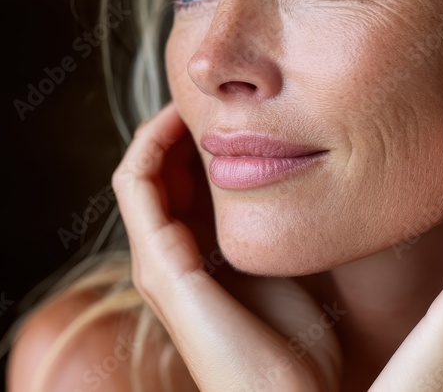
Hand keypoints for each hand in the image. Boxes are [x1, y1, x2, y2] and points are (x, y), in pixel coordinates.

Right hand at [112, 102, 343, 391]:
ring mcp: (157, 262)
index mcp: (193, 260)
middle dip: (178, 128)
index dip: (192, 140)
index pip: (176, 185)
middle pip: (157, 173)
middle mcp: (165, 259)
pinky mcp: (160, 264)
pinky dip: (152, 144)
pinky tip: (181, 120)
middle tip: (211, 93)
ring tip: (193, 96)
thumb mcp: (287, 271)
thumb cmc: (299, 348)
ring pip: (140, 172)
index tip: (228, 107)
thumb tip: (304, 185)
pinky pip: (138, 185)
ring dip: (161, 129)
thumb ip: (277, 233)